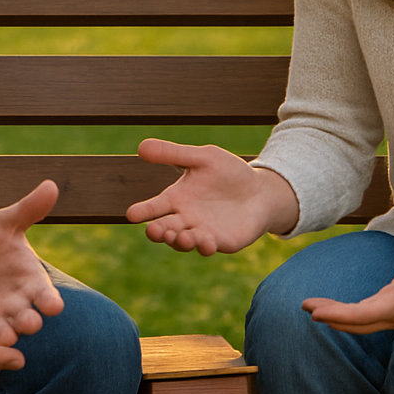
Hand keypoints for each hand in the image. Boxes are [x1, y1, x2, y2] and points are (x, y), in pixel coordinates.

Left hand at [0, 180, 64, 347]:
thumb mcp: (4, 222)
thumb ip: (28, 209)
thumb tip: (52, 185)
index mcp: (32, 281)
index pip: (47, 295)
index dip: (50, 301)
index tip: (53, 305)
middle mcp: (19, 305)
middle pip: (29, 319)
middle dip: (29, 323)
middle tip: (28, 322)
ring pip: (5, 335)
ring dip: (4, 338)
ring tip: (1, 335)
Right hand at [125, 139, 298, 254]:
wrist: (261, 190)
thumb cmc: (228, 173)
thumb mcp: (203, 158)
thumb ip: (174, 154)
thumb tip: (141, 146)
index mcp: (177, 199)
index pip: (154, 207)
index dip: (142, 211)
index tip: (132, 214)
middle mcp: (185, 219)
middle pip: (164, 229)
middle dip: (158, 232)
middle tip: (154, 230)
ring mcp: (202, 233)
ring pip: (184, 241)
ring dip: (180, 241)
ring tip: (183, 236)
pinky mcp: (221, 242)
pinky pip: (208, 247)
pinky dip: (205, 247)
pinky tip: (206, 242)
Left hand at [303, 230, 393, 333]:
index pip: (367, 314)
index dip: (341, 315)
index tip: (315, 312)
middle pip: (360, 323)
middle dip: (332, 317)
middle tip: (305, 306)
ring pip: (362, 322)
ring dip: (337, 317)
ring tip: (311, 307)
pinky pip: (367, 316)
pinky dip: (348, 314)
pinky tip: (332, 308)